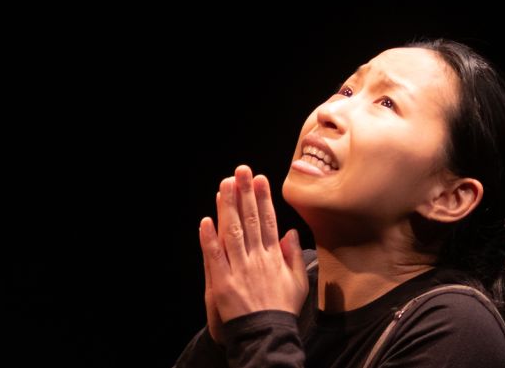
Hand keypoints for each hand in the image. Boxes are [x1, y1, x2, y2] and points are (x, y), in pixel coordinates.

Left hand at [199, 165, 308, 340]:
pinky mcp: (222, 282)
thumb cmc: (281, 309)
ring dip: (227, 206)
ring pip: (232, 232)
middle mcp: (257, 258)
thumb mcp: (298, 283)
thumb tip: (290, 232)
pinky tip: (206, 220)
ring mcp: (239, 269)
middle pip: (251, 220)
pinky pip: (214, 256)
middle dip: (245, 193)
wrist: (266, 335)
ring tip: (224, 184)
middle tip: (242, 170)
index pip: (269, 221)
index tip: (261, 179)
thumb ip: (293, 256)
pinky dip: (209, 238)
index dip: (264, 198)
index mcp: (274, 257)